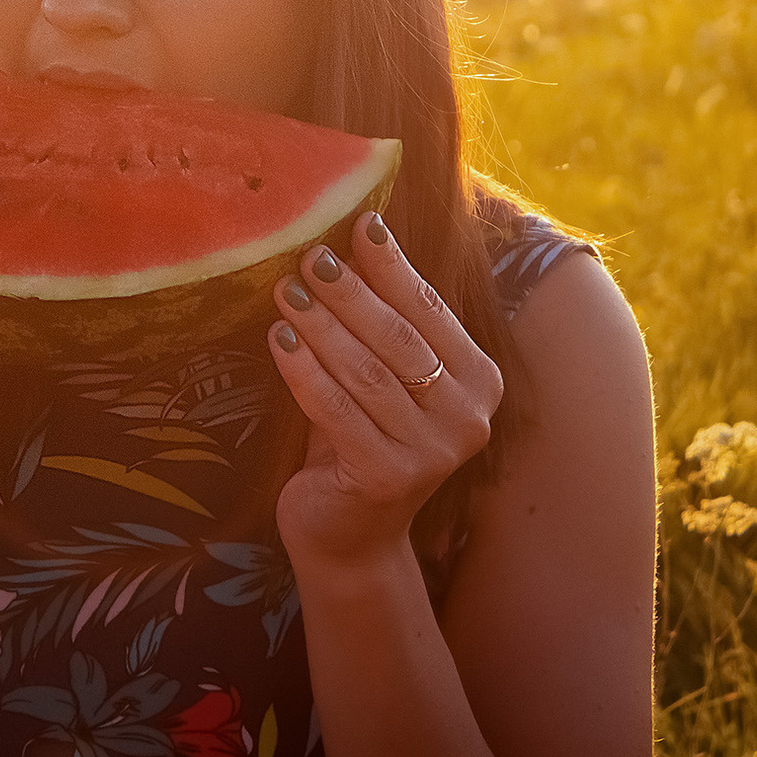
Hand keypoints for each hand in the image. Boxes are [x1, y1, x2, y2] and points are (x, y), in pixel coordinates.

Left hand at [267, 211, 504, 568]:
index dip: (393, 265)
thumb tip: (350, 236)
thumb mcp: (382, 374)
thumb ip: (382, 320)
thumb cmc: (362, 435)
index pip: (430, 309)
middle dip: (349, 292)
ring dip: (321, 324)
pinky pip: (337, 410)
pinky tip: (277, 337)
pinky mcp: (388, 478)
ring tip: (285, 289)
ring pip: (366, 371)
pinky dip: (304, 370)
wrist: (350, 534)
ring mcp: (432, 454)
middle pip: (398, 338)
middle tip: (309, 255)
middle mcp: (468, 418)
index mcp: (479, 381)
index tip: (360, 222)